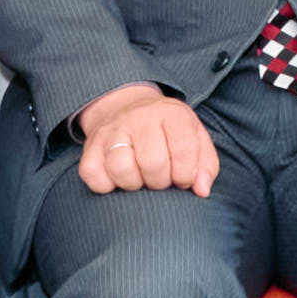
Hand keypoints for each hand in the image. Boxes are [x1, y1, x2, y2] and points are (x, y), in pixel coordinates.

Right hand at [74, 84, 217, 198]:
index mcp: (172, 114)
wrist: (126, 107)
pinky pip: (93, 175)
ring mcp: (112, 131)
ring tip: (140, 178)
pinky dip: (106, 185)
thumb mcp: (195, 137)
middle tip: (161, 179)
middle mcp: (140, 118)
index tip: (183, 179)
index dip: (186, 175)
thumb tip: (202, 190)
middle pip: (153, 164)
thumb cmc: (168, 132)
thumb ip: (205, 164)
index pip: (184, 150)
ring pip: (121, 169)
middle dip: (161, 182)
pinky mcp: (90, 146)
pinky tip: (118, 179)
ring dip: (134, 184)